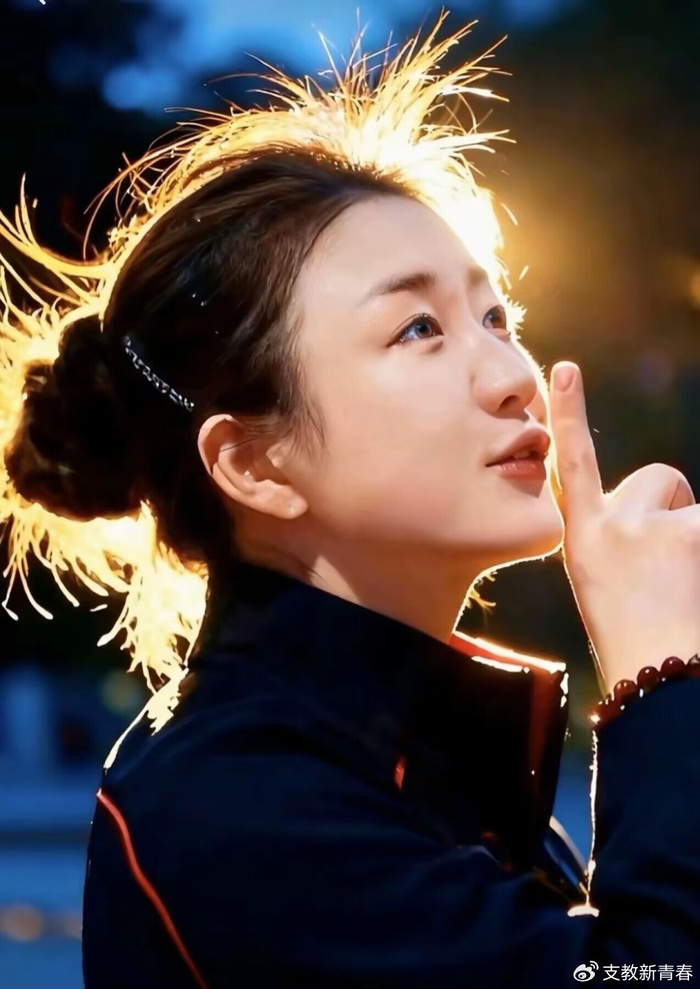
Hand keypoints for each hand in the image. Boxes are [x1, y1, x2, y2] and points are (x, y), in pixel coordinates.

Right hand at [547, 360, 699, 694]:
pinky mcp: (695, 532)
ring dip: (694, 534)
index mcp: (585, 535)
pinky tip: (693, 581)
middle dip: (672, 507)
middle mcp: (615, 524)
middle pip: (659, 480)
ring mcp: (658, 528)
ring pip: (692, 506)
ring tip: (683, 584)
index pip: (573, 463)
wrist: (656, 671)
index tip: (565, 369)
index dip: (567, 414)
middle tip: (667, 563)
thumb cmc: (630, 627)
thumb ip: (614, 532)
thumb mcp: (600, 576)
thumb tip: (649, 508)